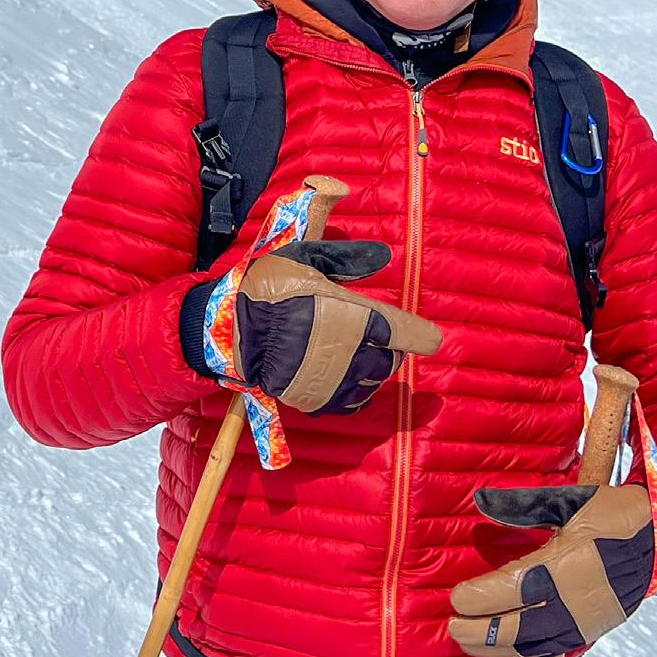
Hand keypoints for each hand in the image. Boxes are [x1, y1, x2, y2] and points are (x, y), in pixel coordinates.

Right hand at [217, 239, 440, 414]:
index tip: (430, 338)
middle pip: (390, 360)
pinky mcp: (315, 400)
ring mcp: (333, 380)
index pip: (406, 333)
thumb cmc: (268, 288)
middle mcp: (350, 352)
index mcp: (353, 315)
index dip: (421, 336)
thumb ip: (346, 257)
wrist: (225, 330)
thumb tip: (383, 254)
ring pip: (372, 380)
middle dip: (386, 348)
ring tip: (348, 351)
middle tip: (366, 333)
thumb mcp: (304, 257)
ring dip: (369, 368)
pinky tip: (338, 374)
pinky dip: (352, 390)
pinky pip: (350, 402)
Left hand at [449, 485, 653, 656]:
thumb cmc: (614, 516)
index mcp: (567, 564)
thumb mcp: (570, 501)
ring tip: (467, 642)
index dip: (480, 597)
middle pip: (516, 628)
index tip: (456, 598)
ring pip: (531, 647)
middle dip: (479, 631)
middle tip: (452, 625)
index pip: (513, 588)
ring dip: (495, 649)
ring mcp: (583, 622)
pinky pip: (550, 652)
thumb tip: (481, 501)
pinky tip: (501, 655)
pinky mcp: (591, 633)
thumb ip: (523, 506)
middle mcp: (574, 601)